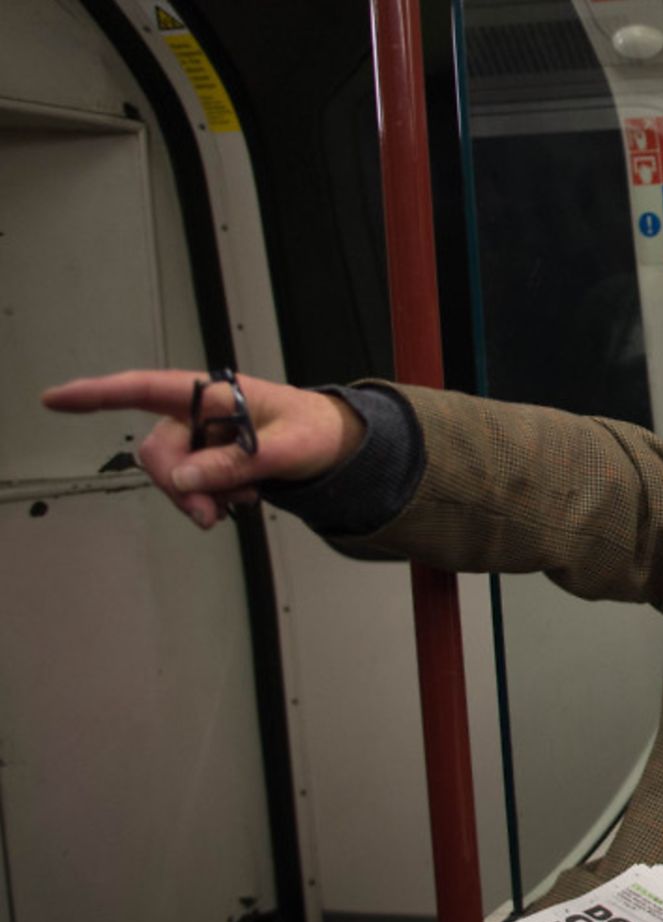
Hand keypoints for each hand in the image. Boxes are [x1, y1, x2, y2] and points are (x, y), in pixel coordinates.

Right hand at [41, 370, 365, 529]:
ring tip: (244, 497)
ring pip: (173, 475)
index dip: (97, 394)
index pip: (144, 389)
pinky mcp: (208, 459)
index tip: (54, 399)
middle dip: (179, 487)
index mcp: (212, 393)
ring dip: (201, 496)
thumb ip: (235, 463)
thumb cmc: (314, 430)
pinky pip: (192, 485)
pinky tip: (243, 494)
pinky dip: (213, 497)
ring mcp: (202, 437)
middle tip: (212, 516)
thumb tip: (184, 480)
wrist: (333, 444)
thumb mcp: (285, 448)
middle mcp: (198, 413)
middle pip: (158, 451)